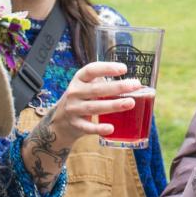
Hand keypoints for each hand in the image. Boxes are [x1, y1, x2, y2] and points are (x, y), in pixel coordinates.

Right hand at [20, 61, 138, 195]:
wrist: (59, 122)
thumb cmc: (80, 99)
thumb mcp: (85, 87)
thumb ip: (102, 83)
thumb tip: (132, 83)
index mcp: (78, 80)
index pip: (91, 70)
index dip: (107, 68)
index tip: (124, 68)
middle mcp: (74, 93)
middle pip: (96, 89)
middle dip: (117, 87)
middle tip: (135, 85)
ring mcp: (73, 109)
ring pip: (94, 107)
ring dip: (113, 105)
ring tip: (130, 103)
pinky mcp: (75, 125)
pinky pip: (88, 127)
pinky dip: (99, 128)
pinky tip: (111, 128)